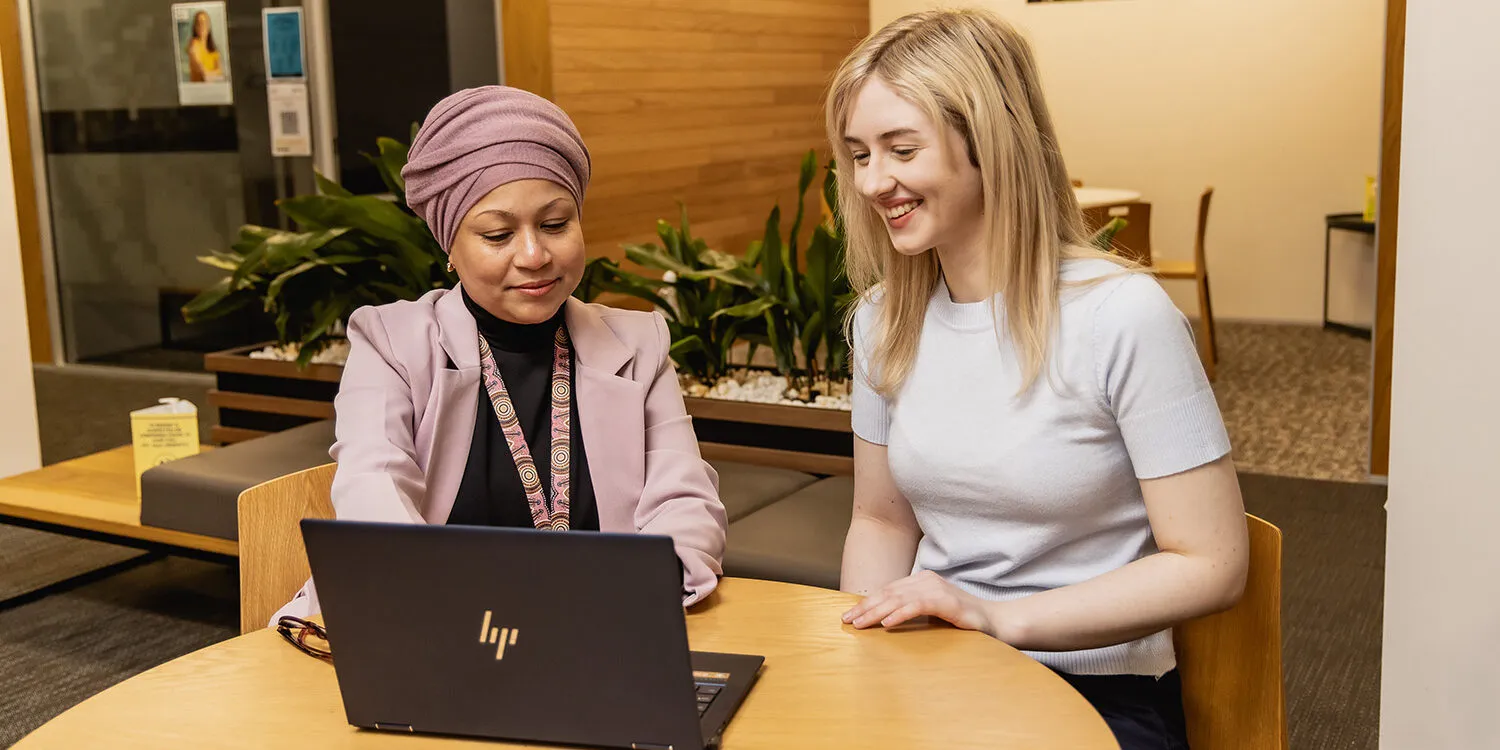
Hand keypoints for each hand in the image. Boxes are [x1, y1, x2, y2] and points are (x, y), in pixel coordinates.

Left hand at [841, 570, 993, 633]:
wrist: (994, 621)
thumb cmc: (960, 619)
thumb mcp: (930, 611)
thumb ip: (910, 609)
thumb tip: (881, 618)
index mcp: (921, 579)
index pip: (887, 590)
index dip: (867, 602)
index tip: (849, 615)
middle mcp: (926, 580)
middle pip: (888, 593)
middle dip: (865, 607)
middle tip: (847, 621)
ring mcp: (936, 588)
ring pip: (898, 599)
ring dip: (876, 612)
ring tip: (860, 623)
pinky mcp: (945, 601)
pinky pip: (917, 606)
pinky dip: (899, 614)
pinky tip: (886, 623)